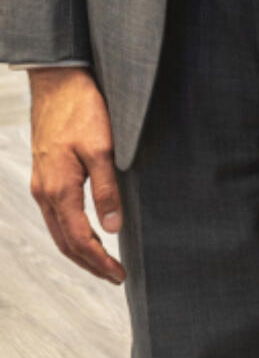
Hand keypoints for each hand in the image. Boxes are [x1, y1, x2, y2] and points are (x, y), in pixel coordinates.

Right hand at [28, 67, 125, 284]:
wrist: (58, 82)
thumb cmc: (81, 109)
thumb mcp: (102, 147)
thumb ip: (107, 189)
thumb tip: (113, 228)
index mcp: (59, 190)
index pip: (79, 240)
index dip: (99, 261)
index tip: (119, 274)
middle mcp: (45, 192)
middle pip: (65, 243)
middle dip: (89, 263)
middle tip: (114, 275)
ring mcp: (41, 184)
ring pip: (58, 230)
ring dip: (79, 250)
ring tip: (102, 261)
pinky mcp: (44, 173)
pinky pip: (55, 214)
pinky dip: (70, 230)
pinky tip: (84, 230)